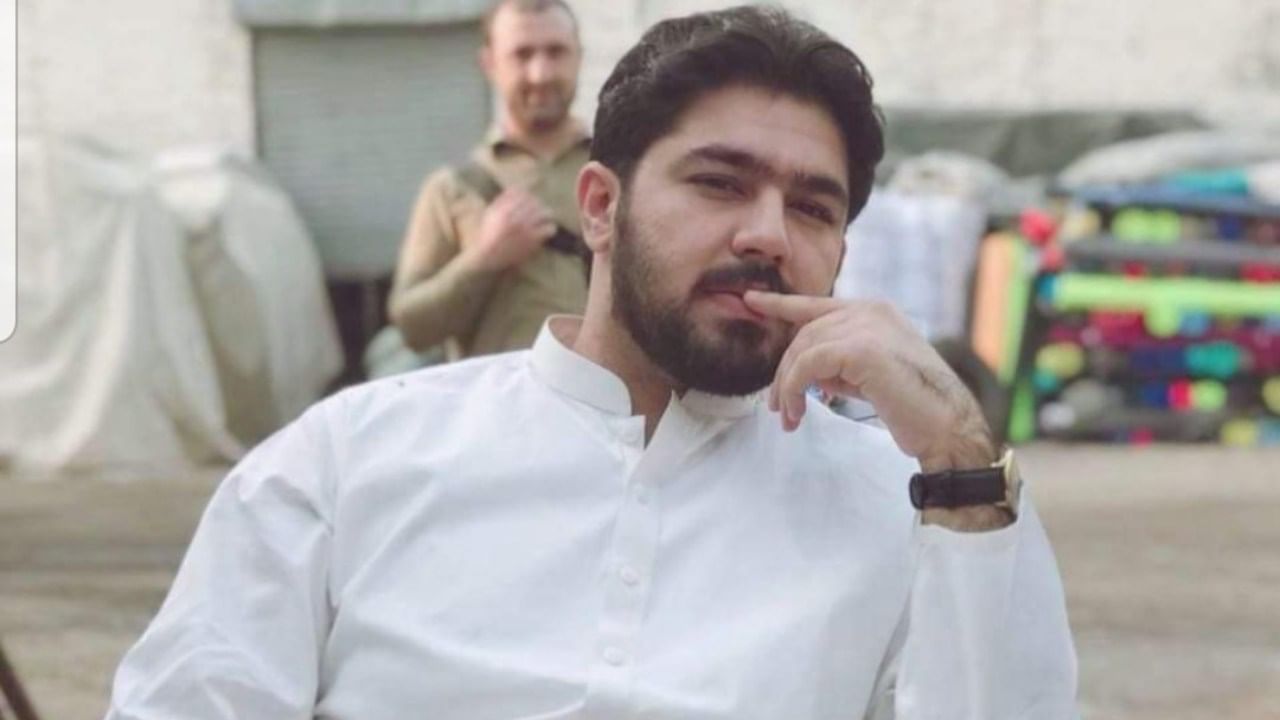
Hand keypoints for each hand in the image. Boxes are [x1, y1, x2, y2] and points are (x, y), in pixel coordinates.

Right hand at [464, 189, 556, 271]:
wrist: (487, 257)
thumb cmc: (487, 235)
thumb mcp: (490, 214)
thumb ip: (502, 200)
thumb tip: (516, 188)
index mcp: (504, 208)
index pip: (522, 193)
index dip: (528, 195)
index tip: (530, 199)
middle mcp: (515, 216)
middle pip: (535, 202)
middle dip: (538, 204)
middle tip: (539, 209)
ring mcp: (525, 228)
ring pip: (544, 213)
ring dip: (546, 215)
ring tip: (546, 218)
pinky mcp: (532, 240)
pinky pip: (548, 229)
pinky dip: (549, 228)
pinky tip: (547, 230)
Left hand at [743, 291, 994, 472]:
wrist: (946, 425)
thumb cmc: (911, 406)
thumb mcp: (867, 374)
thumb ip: (837, 362)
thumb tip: (804, 371)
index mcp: (874, 311)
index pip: (817, 304)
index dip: (781, 304)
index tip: (752, 301)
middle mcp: (870, 310)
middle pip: (804, 333)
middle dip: (784, 371)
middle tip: (778, 407)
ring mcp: (867, 326)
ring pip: (803, 349)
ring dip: (787, 386)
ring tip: (789, 417)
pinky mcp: (862, 348)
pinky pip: (809, 364)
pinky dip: (795, 389)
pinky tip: (799, 411)